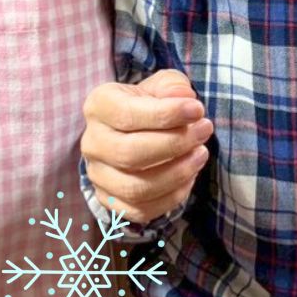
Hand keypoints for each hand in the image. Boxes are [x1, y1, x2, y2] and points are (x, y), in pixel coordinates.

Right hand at [82, 70, 213, 224]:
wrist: (137, 130)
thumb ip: (172, 86)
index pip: (126, 114)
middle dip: (175, 144)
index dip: (165, 114)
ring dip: (176, 173)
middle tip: (204, 130)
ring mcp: (97, 175)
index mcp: (98, 106)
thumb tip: (183, 97)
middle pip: (130, 154)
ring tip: (201, 154)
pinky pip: (140, 210)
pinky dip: (170, 197)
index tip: (197, 109)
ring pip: (135, 188)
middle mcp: (92, 142)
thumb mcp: (162, 85)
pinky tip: (189, 177)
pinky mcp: (109, 201)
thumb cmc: (151, 104)